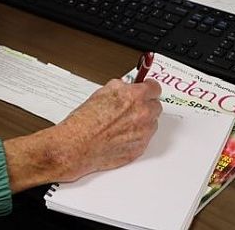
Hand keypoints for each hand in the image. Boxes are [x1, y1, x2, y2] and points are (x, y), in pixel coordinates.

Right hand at [3, 78, 161, 191]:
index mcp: (134, 96)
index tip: (147, 88)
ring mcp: (143, 133)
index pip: (155, 88)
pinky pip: (145, 138)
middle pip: (156, 106)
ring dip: (143, 121)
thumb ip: (121, 88)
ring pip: (152, 123)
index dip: (149, 87)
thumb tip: (127, 87)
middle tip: (132, 106)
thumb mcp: (102, 92)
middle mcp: (142, 114)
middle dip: (146, 104)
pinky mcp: (140, 148)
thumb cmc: (85, 121)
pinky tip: (121, 134)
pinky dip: (136, 136)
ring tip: (123, 123)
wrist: (77, 145)